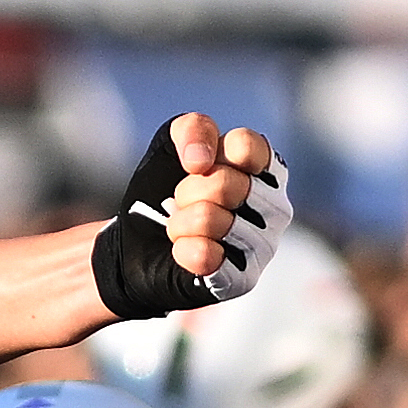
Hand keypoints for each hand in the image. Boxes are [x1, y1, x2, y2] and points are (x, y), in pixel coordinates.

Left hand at [95, 114, 292, 316]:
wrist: (133, 247)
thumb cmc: (161, 194)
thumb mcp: (170, 146)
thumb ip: (192, 128)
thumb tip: (200, 161)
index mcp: (265, 170)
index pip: (248, 148)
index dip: (208, 155)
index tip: (192, 167)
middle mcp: (274, 207)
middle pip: (226, 184)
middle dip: (188, 191)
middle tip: (181, 204)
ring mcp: (263, 245)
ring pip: (211, 219)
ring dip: (180, 224)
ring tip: (181, 230)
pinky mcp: (242, 279)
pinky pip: (205, 256)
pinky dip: (182, 251)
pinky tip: (183, 253)